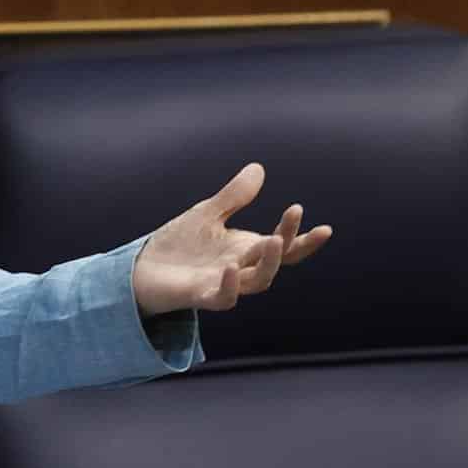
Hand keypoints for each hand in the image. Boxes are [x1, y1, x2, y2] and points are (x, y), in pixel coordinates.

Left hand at [132, 163, 330, 316]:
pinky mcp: (200, 296)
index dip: (303, 239)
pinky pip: (223, 299)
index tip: (324, 227)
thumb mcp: (207, 214)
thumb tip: (259, 168)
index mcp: (245, 250)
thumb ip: (234, 196)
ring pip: (257, 282)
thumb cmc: (179, 245)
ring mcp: (223, 284)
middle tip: (295, 216)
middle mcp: (240, 269)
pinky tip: (231, 267)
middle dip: (289, 242)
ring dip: (269, 263)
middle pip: (274, 262)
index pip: (282, 247)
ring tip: (274, 239)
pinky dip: (230, 286)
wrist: (143, 269)